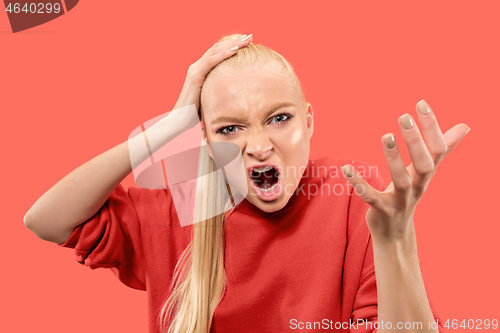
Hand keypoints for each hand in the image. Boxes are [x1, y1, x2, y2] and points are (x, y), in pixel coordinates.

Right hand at [173, 33, 252, 113]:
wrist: (180, 120)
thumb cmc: (196, 112)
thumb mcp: (211, 97)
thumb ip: (219, 90)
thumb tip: (235, 93)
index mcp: (201, 70)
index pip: (218, 52)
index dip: (232, 45)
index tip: (248, 42)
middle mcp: (197, 66)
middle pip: (218, 47)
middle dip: (235, 41)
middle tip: (250, 36)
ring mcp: (195, 70)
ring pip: (215, 51)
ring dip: (232, 44)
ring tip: (246, 40)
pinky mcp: (195, 76)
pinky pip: (211, 61)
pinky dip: (223, 54)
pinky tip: (235, 50)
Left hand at [342, 100, 469, 244]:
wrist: (396, 233)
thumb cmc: (408, 194)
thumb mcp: (425, 171)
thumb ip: (442, 148)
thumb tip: (465, 126)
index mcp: (426, 174)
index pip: (437, 149)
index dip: (432, 127)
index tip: (421, 104)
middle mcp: (417, 186)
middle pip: (424, 165)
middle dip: (415, 141)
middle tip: (403, 117)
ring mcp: (400, 200)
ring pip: (401, 181)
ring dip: (394, 159)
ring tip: (385, 136)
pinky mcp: (381, 210)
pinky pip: (370, 196)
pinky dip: (359, 183)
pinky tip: (347, 168)